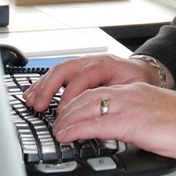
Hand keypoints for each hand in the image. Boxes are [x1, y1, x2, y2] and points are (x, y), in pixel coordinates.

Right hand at [23, 54, 159, 112]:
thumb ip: (117, 98)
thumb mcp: (134, 88)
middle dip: (49, 88)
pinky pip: (56, 75)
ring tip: (31, 101)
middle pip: (65, 69)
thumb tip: (102, 114)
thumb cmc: (139, 80)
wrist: (144, 70)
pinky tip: (31, 94)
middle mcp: (91, 61)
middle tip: (39, 106)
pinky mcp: (76, 71)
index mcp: (106, 64)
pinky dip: (42, 84)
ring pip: (57, 71)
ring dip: (42, 86)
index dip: (71, 94)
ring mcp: (82, 64)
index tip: (62, 111)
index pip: (83, 77)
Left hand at [52, 82, 175, 162]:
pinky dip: (76, 129)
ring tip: (57, 130)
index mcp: (137, 90)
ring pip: (87, 107)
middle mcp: (131, 94)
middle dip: (68, 110)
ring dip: (67, 120)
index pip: (100, 91)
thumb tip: (126, 131)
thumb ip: (138, 117)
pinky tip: (67, 136)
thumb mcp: (156, 115)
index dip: (80, 102)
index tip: (69, 113)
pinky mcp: (131, 122)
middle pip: (89, 96)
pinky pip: (96, 124)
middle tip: (57, 123)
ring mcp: (130, 106)